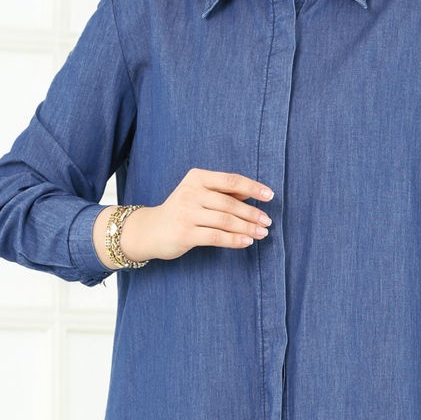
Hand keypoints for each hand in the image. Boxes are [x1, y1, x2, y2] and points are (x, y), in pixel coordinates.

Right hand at [120, 168, 273, 262]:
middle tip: (267, 221)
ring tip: (262, 233)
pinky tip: (247, 242)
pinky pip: (216, 237)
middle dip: (252, 213)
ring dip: (247, 228)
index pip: (230, 180)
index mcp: (197, 178)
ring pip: (225, 221)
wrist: (150, 230)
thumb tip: (252, 192)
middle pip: (229, 203)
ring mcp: (186, 213)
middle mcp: (191, 193)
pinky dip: (234, 240)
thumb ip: (224, 192)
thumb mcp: (199, 195)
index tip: (269, 195)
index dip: (252, 187)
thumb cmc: (182, 211)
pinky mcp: (185, 233)